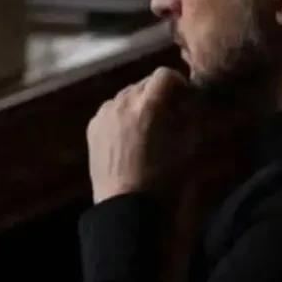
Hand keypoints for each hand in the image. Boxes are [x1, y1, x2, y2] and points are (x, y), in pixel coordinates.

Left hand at [86, 66, 190, 202]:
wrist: (126, 207)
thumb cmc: (164, 180)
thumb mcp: (188, 145)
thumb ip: (189, 114)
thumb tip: (190, 98)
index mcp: (147, 105)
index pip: (164, 74)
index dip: (179, 82)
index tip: (185, 98)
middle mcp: (121, 102)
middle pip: (144, 82)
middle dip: (159, 93)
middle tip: (170, 113)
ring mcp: (103, 114)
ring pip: (126, 95)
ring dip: (140, 102)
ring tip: (149, 126)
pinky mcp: (92, 127)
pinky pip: (111, 110)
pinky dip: (123, 114)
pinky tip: (130, 136)